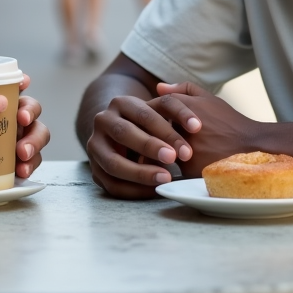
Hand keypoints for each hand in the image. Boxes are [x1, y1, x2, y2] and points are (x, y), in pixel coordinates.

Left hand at [15, 74, 49, 178]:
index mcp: (0, 104)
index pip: (15, 88)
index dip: (22, 82)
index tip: (22, 82)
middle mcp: (14, 118)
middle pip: (32, 109)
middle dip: (30, 112)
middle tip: (22, 120)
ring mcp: (21, 138)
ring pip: (38, 134)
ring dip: (34, 141)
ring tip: (23, 153)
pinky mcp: (22, 160)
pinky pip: (33, 160)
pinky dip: (30, 165)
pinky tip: (21, 171)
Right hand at [85, 94, 199, 198]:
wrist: (118, 136)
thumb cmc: (147, 125)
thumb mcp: (159, 112)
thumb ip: (176, 112)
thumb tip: (196, 125)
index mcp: (120, 103)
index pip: (146, 110)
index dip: (172, 118)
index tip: (198, 128)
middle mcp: (103, 121)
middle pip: (125, 133)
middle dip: (150, 146)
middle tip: (175, 156)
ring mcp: (95, 146)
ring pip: (114, 163)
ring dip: (140, 172)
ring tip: (166, 178)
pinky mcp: (94, 170)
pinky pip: (112, 184)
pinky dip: (134, 189)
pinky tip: (154, 190)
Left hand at [152, 82, 257, 177]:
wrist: (250, 146)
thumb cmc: (228, 121)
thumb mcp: (208, 99)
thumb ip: (183, 89)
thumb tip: (158, 87)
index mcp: (185, 107)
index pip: (158, 107)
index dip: (159, 113)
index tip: (164, 118)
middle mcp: (182, 127)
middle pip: (157, 128)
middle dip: (160, 130)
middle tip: (170, 133)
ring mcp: (184, 149)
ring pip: (162, 147)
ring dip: (164, 146)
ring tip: (181, 147)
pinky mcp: (188, 169)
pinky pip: (172, 164)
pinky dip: (175, 162)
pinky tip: (189, 160)